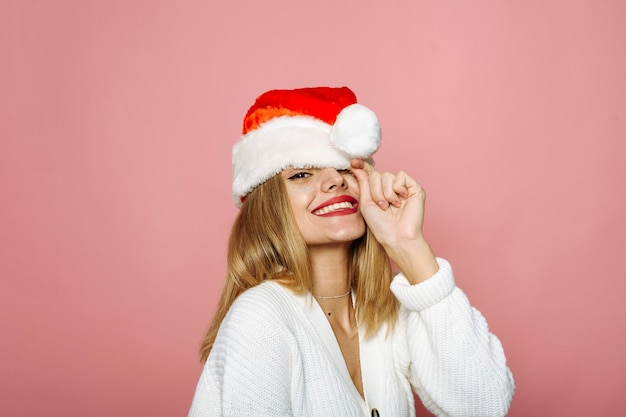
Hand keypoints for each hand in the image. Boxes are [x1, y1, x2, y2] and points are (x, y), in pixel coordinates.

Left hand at [350, 159, 437, 282]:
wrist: (396, 236)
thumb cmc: (380, 225)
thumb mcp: (366, 202)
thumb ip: (363, 183)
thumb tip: (356, 166)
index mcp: (378, 191)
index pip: (370, 174)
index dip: (362, 166)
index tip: (354, 162)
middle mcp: (390, 187)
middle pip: (377, 175)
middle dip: (375, 192)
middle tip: (382, 206)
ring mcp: (402, 187)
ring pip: (387, 175)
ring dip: (386, 193)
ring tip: (391, 206)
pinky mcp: (414, 187)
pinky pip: (401, 176)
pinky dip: (397, 189)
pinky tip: (401, 200)